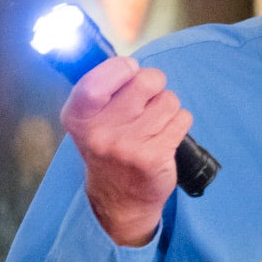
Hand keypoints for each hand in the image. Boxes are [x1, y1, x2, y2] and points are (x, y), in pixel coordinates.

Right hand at [62, 56, 190, 246]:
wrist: (119, 199)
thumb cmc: (108, 147)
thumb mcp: (89, 119)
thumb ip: (101, 87)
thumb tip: (127, 61)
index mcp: (78, 115)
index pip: (100, 77)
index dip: (123, 68)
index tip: (128, 71)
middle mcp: (99, 131)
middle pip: (146, 80)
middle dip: (153, 84)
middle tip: (146, 101)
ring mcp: (127, 146)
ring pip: (168, 100)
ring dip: (167, 107)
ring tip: (153, 125)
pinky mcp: (153, 158)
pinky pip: (182, 119)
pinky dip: (178, 123)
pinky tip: (163, 137)